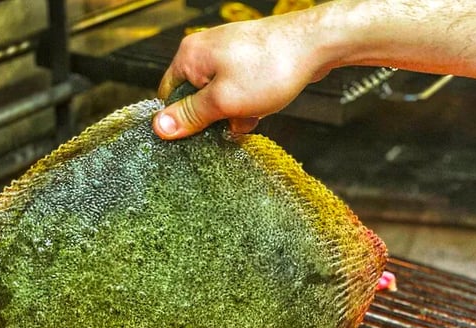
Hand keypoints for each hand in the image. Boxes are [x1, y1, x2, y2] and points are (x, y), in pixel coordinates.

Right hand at [152, 13, 331, 138]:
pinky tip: (261, 104)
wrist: (315, 45)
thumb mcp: (223, 101)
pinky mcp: (245, 61)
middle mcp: (204, 51)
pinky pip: (236, 91)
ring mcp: (226, 55)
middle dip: (213, 117)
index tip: (195, 134)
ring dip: (233, 113)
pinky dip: (246, 103)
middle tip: (231, 120)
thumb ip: (190, 115)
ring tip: (252, 109)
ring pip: (218, 98)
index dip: (180, 118)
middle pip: (194, 99)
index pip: (168, 96)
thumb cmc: (271, 67)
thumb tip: (159, 127)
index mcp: (190, 56)